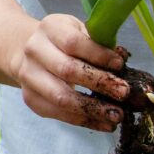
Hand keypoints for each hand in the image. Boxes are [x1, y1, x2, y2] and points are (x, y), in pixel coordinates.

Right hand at [13, 14, 129, 131]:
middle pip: (67, 70)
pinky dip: (86, 121)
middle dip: (100, 83)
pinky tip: (106, 123)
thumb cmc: (67, 43)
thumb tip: (122, 60)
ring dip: (93, 109)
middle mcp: (34, 51)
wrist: (31, 54)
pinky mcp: (31, 98)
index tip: (120, 65)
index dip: (99, 55)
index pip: (73, 42)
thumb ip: (101, 44)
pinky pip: (59, 114)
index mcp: (50, 29)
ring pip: (61, 97)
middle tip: (124, 93)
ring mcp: (29, 76)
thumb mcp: (82, 32)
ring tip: (118, 115)